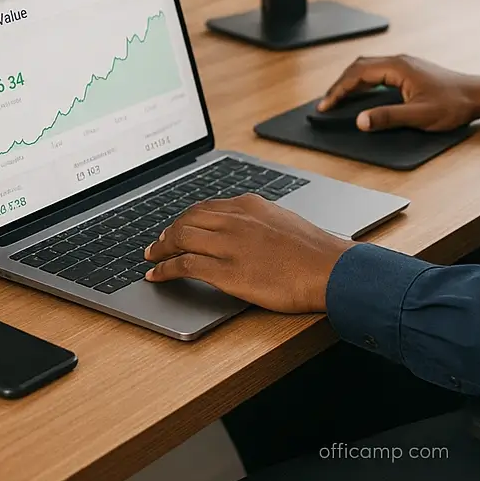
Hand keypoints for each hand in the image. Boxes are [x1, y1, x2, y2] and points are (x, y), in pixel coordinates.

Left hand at [143, 194, 353, 312]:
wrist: (327, 268)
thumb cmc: (313, 250)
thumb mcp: (283, 221)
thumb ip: (259, 220)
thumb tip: (246, 229)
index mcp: (249, 205)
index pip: (206, 206)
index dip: (186, 218)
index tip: (178, 226)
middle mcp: (235, 219)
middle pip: (188, 219)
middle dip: (168, 231)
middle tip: (158, 242)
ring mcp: (229, 245)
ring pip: (181, 238)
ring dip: (160, 248)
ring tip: (151, 256)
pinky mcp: (226, 271)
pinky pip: (184, 266)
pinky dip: (164, 270)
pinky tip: (156, 275)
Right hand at [317, 54, 479, 131]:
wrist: (478, 95)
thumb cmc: (453, 104)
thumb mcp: (419, 115)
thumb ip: (388, 117)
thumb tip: (360, 121)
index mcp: (398, 67)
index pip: (358, 74)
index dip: (338, 90)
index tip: (325, 105)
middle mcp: (399, 61)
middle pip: (359, 67)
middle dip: (340, 84)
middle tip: (327, 103)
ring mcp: (405, 64)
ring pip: (368, 67)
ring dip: (351, 81)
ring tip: (339, 98)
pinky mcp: (410, 71)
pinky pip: (379, 71)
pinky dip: (364, 81)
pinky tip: (362, 94)